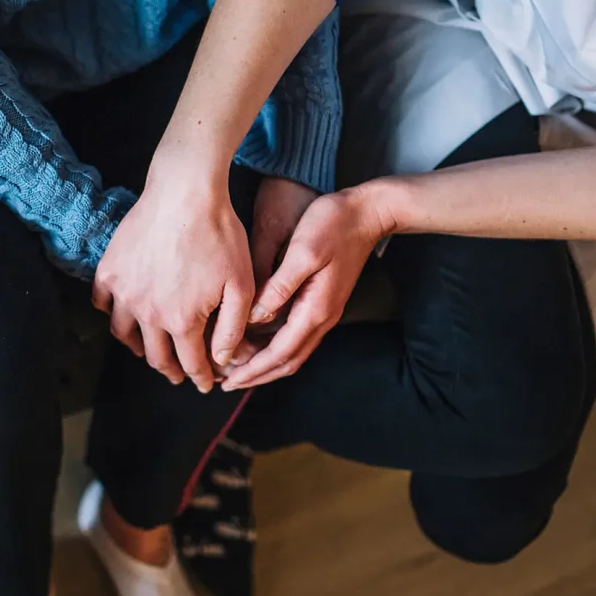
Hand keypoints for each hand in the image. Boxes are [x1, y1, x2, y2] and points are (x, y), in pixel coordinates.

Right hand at [93, 168, 253, 392]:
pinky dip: (113, 315)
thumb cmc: (220, 235)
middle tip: (180, 375)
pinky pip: (102, 304)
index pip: (191, 363)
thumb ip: (232, 328)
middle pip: (156, 357)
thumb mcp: (241, 284)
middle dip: (172, 371)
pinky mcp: (109, 271)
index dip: (200, 378)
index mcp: (182, 321)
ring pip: (125, 336)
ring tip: (150, 350)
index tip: (205, 385)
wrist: (185, 192)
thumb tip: (222, 360)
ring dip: (140, 349)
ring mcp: (124, 292)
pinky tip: (124, 314)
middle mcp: (147, 313)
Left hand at [221, 182, 399, 390]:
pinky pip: (297, 337)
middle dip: (257, 375)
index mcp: (315, 309)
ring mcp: (325, 312)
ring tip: (238, 369)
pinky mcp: (323, 302)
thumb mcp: (303, 252)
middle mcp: (322, 318)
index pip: (279, 353)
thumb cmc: (334, 225)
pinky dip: (276, 349)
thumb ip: (279, 287)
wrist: (368, 213)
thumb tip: (256, 317)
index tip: (228, 381)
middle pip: (287, 362)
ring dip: (266, 365)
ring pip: (294, 352)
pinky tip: (259, 343)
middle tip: (227, 383)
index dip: (252, 370)